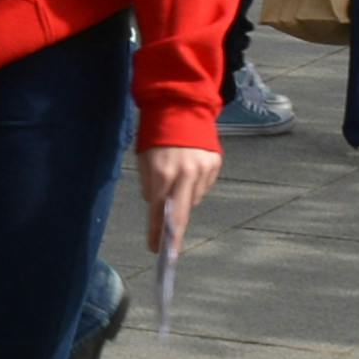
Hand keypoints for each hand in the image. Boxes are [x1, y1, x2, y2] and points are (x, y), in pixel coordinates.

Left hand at [142, 136, 222, 262]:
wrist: (180, 106)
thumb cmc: (155, 133)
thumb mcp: (144, 159)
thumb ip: (150, 185)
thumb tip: (156, 207)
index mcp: (163, 172)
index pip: (159, 210)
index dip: (156, 231)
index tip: (154, 249)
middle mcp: (186, 174)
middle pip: (181, 214)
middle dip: (175, 235)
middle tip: (170, 252)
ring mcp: (203, 169)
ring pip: (193, 199)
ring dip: (183, 199)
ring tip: (176, 182)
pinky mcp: (215, 164)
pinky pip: (203, 186)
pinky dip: (194, 186)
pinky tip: (189, 172)